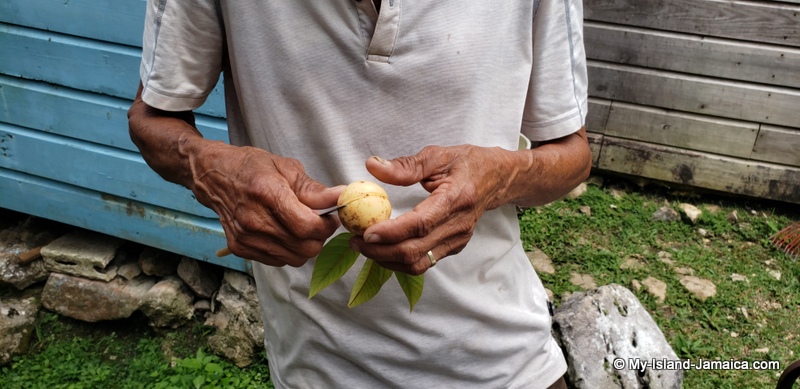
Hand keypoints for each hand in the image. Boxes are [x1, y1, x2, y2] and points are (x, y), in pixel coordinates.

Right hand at [189, 142, 342, 266]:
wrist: (214, 176)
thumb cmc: (252, 167)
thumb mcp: (286, 168)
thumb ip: (314, 189)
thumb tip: (341, 197)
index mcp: (267, 193)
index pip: (307, 226)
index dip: (326, 226)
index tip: (330, 218)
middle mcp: (254, 219)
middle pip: (304, 247)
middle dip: (319, 238)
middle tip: (318, 223)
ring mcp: (245, 237)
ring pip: (294, 258)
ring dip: (305, 246)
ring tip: (300, 226)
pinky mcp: (240, 248)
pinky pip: (279, 261)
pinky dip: (288, 250)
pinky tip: (283, 232)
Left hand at [350, 145, 522, 274]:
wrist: (498, 178)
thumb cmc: (468, 163)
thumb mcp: (438, 155)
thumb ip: (406, 165)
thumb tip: (373, 167)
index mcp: (456, 199)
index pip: (420, 224)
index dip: (392, 232)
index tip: (366, 231)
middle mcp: (458, 225)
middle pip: (415, 250)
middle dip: (381, 250)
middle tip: (356, 240)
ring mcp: (457, 240)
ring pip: (418, 263)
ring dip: (387, 260)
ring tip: (365, 246)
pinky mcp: (454, 247)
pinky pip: (424, 262)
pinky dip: (399, 260)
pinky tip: (383, 248)